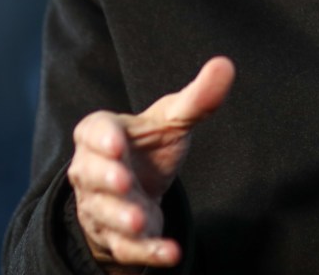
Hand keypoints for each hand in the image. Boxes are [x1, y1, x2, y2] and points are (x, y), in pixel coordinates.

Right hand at [68, 56, 234, 270]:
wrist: (137, 189)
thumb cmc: (148, 146)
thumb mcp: (171, 120)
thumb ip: (197, 98)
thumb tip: (226, 64)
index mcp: (102, 134)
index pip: (93, 132)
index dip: (102, 138)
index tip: (116, 142)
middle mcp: (93, 172)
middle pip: (92, 176)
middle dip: (106, 179)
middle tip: (123, 181)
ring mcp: (104, 208)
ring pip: (106, 214)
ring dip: (122, 218)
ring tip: (140, 219)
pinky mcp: (119, 239)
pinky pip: (129, 248)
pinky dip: (148, 252)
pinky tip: (171, 253)